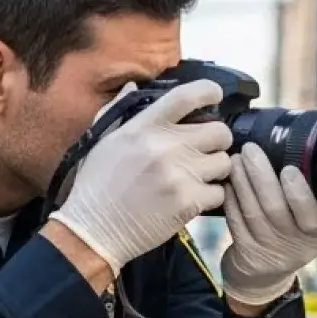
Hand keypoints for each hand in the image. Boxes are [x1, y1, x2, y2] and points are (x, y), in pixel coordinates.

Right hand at [47, 79, 233, 275]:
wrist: (93, 231)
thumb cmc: (96, 186)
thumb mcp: (102, 141)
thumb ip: (119, 111)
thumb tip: (132, 86)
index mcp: (143, 128)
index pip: (187, 96)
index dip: (209, 91)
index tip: (215, 96)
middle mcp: (164, 146)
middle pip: (219, 131)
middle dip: (217, 140)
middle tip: (205, 150)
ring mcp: (178, 174)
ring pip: (224, 161)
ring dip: (215, 169)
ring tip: (198, 176)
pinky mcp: (188, 201)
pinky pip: (219, 191)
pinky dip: (211, 196)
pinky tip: (193, 198)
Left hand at [218, 144, 316, 305]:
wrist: (265, 277)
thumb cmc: (291, 236)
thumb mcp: (307, 224)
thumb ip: (305, 198)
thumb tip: (293, 152)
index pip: (310, 213)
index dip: (299, 192)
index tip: (288, 168)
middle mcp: (295, 245)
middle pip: (275, 208)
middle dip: (261, 176)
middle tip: (250, 149)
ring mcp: (267, 250)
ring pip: (252, 211)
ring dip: (242, 182)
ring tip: (236, 158)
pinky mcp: (244, 252)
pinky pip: (235, 220)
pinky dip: (230, 198)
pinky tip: (227, 181)